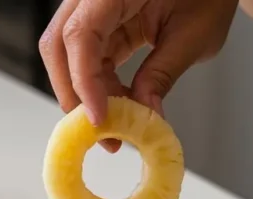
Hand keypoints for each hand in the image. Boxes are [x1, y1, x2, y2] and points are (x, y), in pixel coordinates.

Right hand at [39, 0, 239, 150]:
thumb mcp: (193, 35)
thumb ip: (162, 74)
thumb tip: (142, 114)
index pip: (81, 35)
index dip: (84, 81)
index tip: (99, 117)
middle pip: (59, 45)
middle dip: (73, 93)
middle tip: (98, 131)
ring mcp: (95, 6)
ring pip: (68, 54)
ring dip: (86, 92)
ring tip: (114, 123)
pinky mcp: (102, 20)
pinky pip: (88, 55)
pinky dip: (99, 84)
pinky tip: (119, 103)